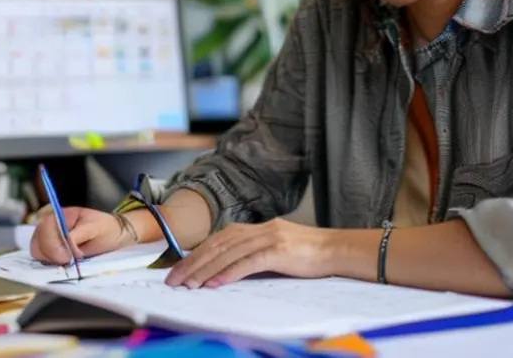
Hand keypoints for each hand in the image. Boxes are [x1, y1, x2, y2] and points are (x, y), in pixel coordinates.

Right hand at [30, 207, 133, 264]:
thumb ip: (80, 233)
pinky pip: (41, 258)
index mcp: (60, 214)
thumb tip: (67, 241)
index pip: (45, 227)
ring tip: (70, 260)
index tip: (68, 257)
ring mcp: (45, 237)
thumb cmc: (104, 228)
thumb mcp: (96, 228)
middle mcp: (48, 224)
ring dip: (51, 260)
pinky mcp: (46, 249)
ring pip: (37, 251)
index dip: (53, 245)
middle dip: (52, 255)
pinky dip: (50, 263)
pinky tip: (64, 262)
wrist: (111, 235)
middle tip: (70, 261)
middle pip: (37, 242)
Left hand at [165, 218, 333, 288]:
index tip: (180, 268)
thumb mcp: (278, 249)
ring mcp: (269, 238)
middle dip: (194, 262)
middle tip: (175, 279)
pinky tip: (215, 283)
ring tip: (189, 284)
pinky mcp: (279, 251)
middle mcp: (260, 229)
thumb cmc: (310, 254)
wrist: (337, 249)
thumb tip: (227, 269)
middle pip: (218, 244)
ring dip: (206, 269)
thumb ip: (255, 253)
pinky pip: (248, 262)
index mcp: (258, 228)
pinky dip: (229, 272)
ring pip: (229, 253)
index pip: (220, 239)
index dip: (197, 253)